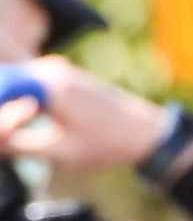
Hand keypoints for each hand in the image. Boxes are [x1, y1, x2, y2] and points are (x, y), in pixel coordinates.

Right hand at [0, 56, 169, 170]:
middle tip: (8, 138)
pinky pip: (29, 85)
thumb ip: (17, 144)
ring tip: (13, 132)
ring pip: (15, 83)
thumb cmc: (110, 144)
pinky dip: (20, 101)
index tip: (4, 134)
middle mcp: (50, 68)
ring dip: (7, 104)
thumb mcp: (60, 151)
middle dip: (2, 108)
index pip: (1, 85)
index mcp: (48, 84)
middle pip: (5, 82)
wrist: (149, 133)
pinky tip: (23, 122)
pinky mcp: (63, 76)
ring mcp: (57, 69)